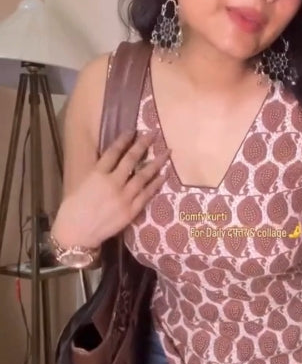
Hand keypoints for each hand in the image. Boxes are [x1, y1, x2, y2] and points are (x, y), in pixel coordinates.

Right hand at [52, 130, 170, 247]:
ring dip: (156, 163)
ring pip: (143, 176)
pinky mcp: (131, 210)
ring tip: (167, 152)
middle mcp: (112, 182)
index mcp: (96, 174)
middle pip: (131, 159)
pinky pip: (147, 194)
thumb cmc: (73, 210)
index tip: (133, 130)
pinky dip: (156, 184)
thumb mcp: (81, 184)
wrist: (77, 233)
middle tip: (154, 134)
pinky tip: (164, 175)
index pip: (113, 151)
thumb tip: (110, 162)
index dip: (124, 139)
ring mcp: (123, 197)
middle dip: (143, 144)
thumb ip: (97, 173)